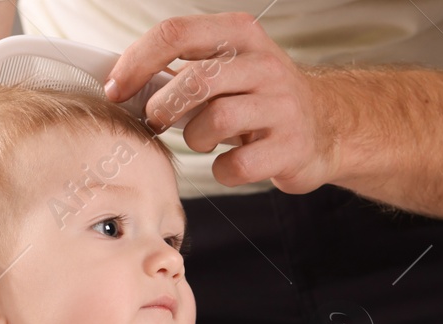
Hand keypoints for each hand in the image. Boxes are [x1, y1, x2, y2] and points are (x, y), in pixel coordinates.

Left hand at [102, 12, 340, 193]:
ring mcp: (281, 106)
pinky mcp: (290, 147)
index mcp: (240, 34)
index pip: (177, 33)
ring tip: (204, 139)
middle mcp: (264, 65)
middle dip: (163, 106)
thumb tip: (123, 80)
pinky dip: (222, 170)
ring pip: (215, 121)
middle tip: (157, 121)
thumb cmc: (259, 99)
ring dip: (195, 138)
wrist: (325, 125)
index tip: (116, 89)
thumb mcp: (228, 66)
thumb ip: (183, 66)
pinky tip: (230, 162)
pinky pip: (236, 165)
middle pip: (196, 80)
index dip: (137, 62)